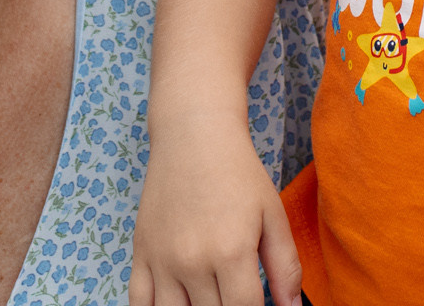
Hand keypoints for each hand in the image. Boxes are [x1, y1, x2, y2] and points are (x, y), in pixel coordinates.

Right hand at [130, 121, 300, 305]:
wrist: (194, 135)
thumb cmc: (237, 173)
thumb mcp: (272, 215)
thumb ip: (285, 267)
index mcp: (231, 252)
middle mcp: (193, 261)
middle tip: (235, 297)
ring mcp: (162, 260)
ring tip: (210, 299)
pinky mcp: (141, 253)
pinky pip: (139, 302)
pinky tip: (177, 304)